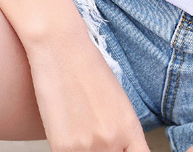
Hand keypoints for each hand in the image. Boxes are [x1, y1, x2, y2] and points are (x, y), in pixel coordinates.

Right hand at [25, 26, 149, 150]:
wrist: (63, 51)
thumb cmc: (89, 69)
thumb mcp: (116, 100)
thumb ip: (120, 130)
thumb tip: (118, 147)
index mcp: (130, 127)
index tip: (123, 150)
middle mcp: (112, 140)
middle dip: (108, 151)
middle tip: (97, 134)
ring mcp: (88, 147)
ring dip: (88, 151)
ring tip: (82, 129)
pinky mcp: (63, 149)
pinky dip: (70, 150)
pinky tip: (68, 134)